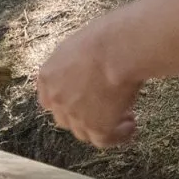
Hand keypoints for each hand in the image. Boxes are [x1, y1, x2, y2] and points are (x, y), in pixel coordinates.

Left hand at [36, 17, 141, 147]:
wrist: (116, 50)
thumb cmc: (103, 38)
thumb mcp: (76, 47)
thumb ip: (73, 65)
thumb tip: (86, 70)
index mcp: (47, 76)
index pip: (49, 99)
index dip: (66, 103)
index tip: (82, 100)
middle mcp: (56, 98)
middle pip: (65, 118)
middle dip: (84, 116)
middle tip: (105, 108)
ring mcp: (74, 115)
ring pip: (83, 132)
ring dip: (103, 126)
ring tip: (125, 117)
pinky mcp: (96, 127)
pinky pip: (104, 140)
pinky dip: (117, 137)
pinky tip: (130, 127)